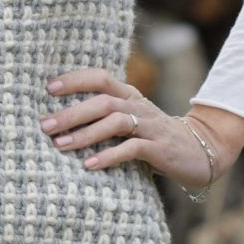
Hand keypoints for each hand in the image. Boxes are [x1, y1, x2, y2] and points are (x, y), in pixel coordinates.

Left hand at [39, 67, 243, 190]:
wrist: (199, 151)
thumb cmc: (152, 136)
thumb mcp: (129, 120)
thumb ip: (103, 115)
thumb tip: (59, 118)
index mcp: (129, 95)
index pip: (100, 78)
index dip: (75, 79)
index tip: (49, 88)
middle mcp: (138, 106)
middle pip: (102, 101)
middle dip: (71, 113)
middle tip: (45, 125)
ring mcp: (150, 126)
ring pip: (115, 122)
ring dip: (85, 134)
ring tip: (60, 146)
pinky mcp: (159, 148)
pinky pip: (131, 149)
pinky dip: (109, 156)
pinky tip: (89, 165)